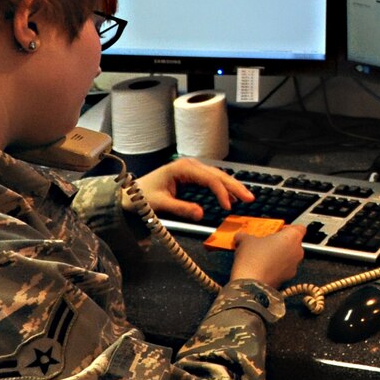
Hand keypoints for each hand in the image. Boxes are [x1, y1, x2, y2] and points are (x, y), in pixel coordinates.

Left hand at [136, 158, 252, 221]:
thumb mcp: (160, 203)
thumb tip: (201, 214)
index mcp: (183, 168)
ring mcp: (192, 170)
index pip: (210, 179)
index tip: (228, 206)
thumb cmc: (142, 196)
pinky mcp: (192, 176)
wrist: (130, 194)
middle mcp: (190, 165)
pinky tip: (231, 196)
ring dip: (232, 186)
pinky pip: (212, 180)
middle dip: (235, 186)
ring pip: (218, 176)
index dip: (221, 192)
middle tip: (249, 198)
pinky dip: (223, 188)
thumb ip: (181, 208)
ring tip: (245, 197)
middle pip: (218, 174)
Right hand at [229, 224, 304, 287]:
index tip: (276, 231)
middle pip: (293, 243)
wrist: (251, 284)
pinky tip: (262, 268)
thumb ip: (246, 236)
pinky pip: (284, 269)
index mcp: (292, 237)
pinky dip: (276, 268)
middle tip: (266, 243)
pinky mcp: (288, 279)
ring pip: (289, 257)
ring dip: (279, 256)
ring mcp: (294, 267)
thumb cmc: (254, 258)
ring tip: (262, 257)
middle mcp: (298, 252)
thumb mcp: (246, 241)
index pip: (299, 228)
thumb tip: (241, 236)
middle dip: (281, 243)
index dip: (288, 228)